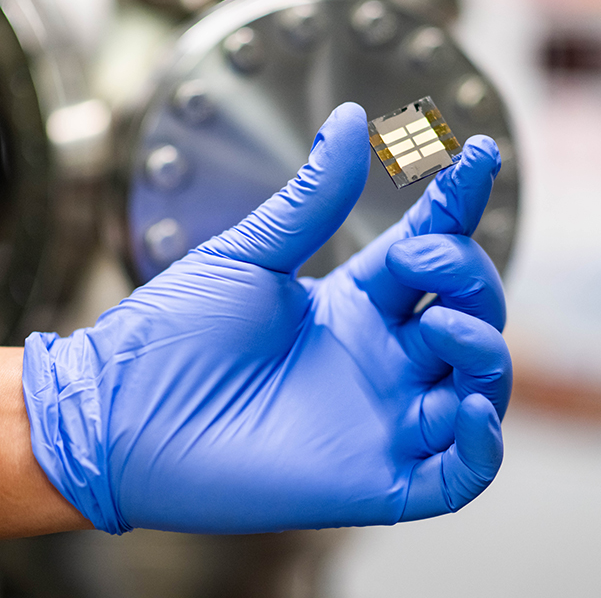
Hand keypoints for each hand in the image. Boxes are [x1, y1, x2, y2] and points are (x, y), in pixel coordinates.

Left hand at [22, 102, 511, 534]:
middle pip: (468, 313)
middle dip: (468, 276)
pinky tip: (471, 409)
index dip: (461, 205)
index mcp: (354, 303)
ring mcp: (382, 419)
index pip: (432, 251)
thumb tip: (351, 120)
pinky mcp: (375, 481)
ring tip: (444, 326)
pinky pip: (459, 475)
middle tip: (421, 256)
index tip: (479, 154)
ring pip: (479, 389)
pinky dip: (484, 448)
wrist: (115, 415)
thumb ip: (310, 199)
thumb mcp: (249, 256)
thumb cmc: (168, 336)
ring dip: (485, 352)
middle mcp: (379, 358)